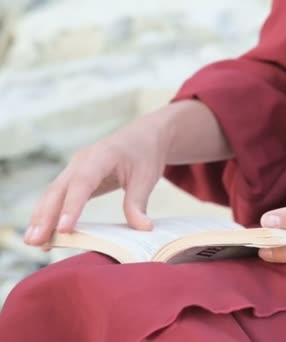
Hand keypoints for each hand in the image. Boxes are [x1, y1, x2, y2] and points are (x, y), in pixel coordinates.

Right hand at [24, 109, 172, 245]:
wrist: (144, 135)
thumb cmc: (145, 154)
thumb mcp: (147, 177)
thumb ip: (139, 203)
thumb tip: (143, 229)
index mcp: (102, 156)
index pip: (82, 182)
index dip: (71, 206)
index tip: (64, 229)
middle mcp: (82, 160)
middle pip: (59, 189)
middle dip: (46, 216)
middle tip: (36, 242)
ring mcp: (75, 167)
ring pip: (53, 193)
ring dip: (41, 217)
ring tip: (34, 242)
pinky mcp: (75, 176)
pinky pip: (58, 195)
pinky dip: (49, 212)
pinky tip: (44, 232)